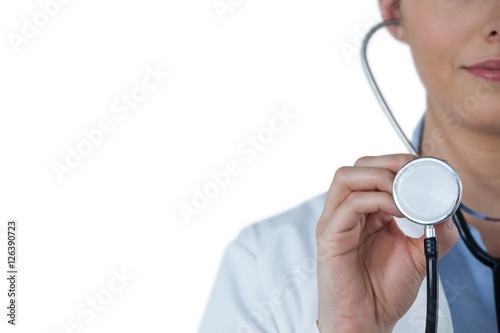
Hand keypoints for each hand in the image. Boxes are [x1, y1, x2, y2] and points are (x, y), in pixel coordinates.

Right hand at [315, 154, 458, 332]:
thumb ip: (432, 232)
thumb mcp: (417, 255)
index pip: (371, 172)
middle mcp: (345, 213)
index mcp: (363, 214)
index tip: (423, 168)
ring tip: (403, 191)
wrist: (366, 322)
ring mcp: (334, 223)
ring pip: (345, 177)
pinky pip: (348, 205)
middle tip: (413, 173)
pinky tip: (397, 210)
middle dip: (387, 163)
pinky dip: (375, 200)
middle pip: (356, 167)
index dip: (396, 163)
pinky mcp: (329, 237)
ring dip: (379, 177)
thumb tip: (445, 210)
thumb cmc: (382, 292)